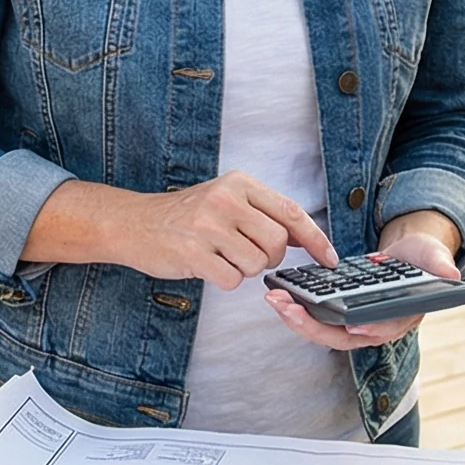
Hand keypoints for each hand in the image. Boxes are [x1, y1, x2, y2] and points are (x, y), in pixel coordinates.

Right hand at [119, 172, 339, 288]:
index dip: (316, 238)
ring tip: (221, 256)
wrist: (134, 223)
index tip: (330, 258)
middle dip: (270, 258)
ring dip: (243, 269)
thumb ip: (263, 214)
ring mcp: (208, 226)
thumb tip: (306, 238)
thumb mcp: (225, 199)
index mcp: (239, 184)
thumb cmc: (186, 215)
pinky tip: (207, 266)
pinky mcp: (193, 253)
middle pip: (277, 243)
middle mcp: (226, 200)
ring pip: (255, 264)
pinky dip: (224, 280)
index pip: (291, 212)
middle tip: (247, 254)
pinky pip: (231, 279)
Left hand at [264, 210, 462, 350]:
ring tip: (274, 300)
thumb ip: (440, 265)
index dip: (370, 328)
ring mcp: (355, 325)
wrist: (409, 258)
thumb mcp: (435, 258)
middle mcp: (376, 328)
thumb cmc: (423, 259)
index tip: (354, 326)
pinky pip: (316, 319)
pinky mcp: (340, 315)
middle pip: (343, 336)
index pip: (384, 329)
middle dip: (313, 326)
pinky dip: (296, 310)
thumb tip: (450, 274)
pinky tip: (277, 295)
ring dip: (297, 319)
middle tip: (288, 309)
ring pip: (324, 331)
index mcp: (401, 318)